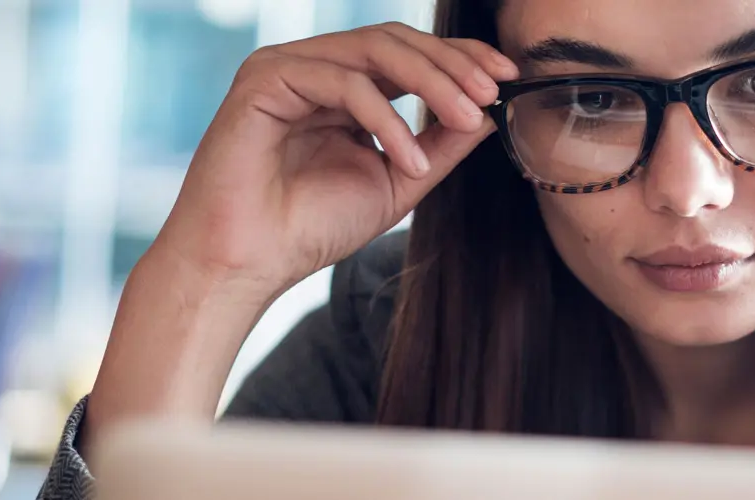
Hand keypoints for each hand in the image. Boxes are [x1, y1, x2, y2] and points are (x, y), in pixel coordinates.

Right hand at [85, 22, 517, 436]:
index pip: (408, 54)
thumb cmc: (310, 227)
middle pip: (395, 41)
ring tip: (465, 118)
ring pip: (373, 51)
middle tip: (491, 92)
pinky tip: (408, 158)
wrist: (247, 263)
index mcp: (342, 87)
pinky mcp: (263, 80)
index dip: (460, 59)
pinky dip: (385, 118)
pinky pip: (341, 82)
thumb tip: (488, 113)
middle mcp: (313, 68)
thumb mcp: (397, 182)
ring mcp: (286, 68)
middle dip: (451, 63)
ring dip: (429, 82)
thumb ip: (440, 146)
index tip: (507, 77)